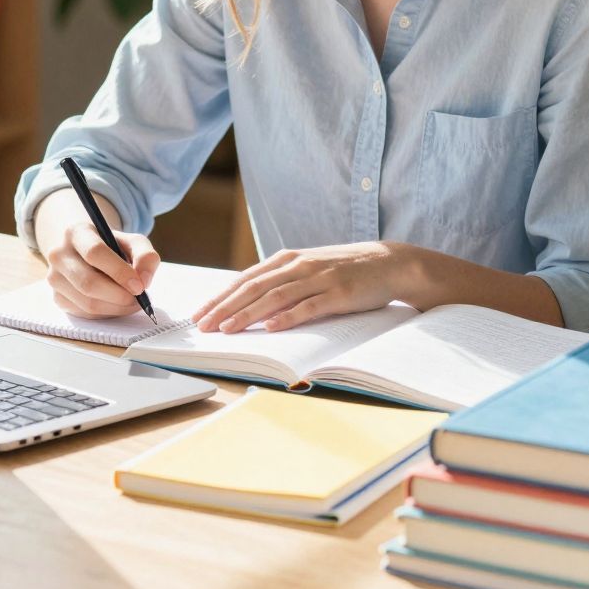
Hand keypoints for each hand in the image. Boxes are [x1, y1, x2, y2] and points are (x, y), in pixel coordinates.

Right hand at [36, 191, 160, 318]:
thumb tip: (144, 280)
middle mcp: (59, 254)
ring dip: (116, 308)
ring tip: (133, 302)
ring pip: (87, 303)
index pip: (95, 253)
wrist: (84, 252)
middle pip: (89, 283)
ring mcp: (54, 278)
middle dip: (119, 295)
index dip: (119, 272)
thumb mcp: (131, 242)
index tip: (140, 286)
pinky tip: (117, 304)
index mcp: (76, 232)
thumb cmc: (111, 247)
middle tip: (139, 299)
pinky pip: (85, 314)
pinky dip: (107, 313)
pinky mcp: (57, 298)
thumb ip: (145, 255)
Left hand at [193, 242, 414, 333]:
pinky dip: (287, 317)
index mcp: (287, 259)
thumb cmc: (344, 269)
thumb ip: (281, 280)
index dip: (220, 297)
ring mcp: (318, 278)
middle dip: (225, 307)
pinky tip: (270, 328)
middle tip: (203, 326)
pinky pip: (308, 307)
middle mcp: (298, 265)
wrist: (388, 262)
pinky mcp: (338, 293)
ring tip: (227, 329)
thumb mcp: (308, 268)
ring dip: (248, 314)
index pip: (245, 279)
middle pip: (253, 287)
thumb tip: (249, 301)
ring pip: (275, 297)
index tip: (199, 314)